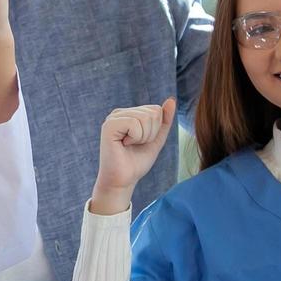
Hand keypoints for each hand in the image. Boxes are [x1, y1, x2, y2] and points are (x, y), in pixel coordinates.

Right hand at [91, 99, 176, 213]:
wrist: (123, 180)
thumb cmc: (137, 161)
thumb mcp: (156, 139)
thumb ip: (164, 120)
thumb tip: (171, 100)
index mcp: (130, 113)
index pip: (156, 110)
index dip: (155, 129)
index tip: (142, 141)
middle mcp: (120, 112)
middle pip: (153, 113)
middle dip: (150, 133)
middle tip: (135, 144)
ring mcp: (113, 117)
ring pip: (145, 118)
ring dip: (143, 137)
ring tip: (130, 145)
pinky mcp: (109, 125)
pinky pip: (134, 124)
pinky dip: (135, 138)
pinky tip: (123, 144)